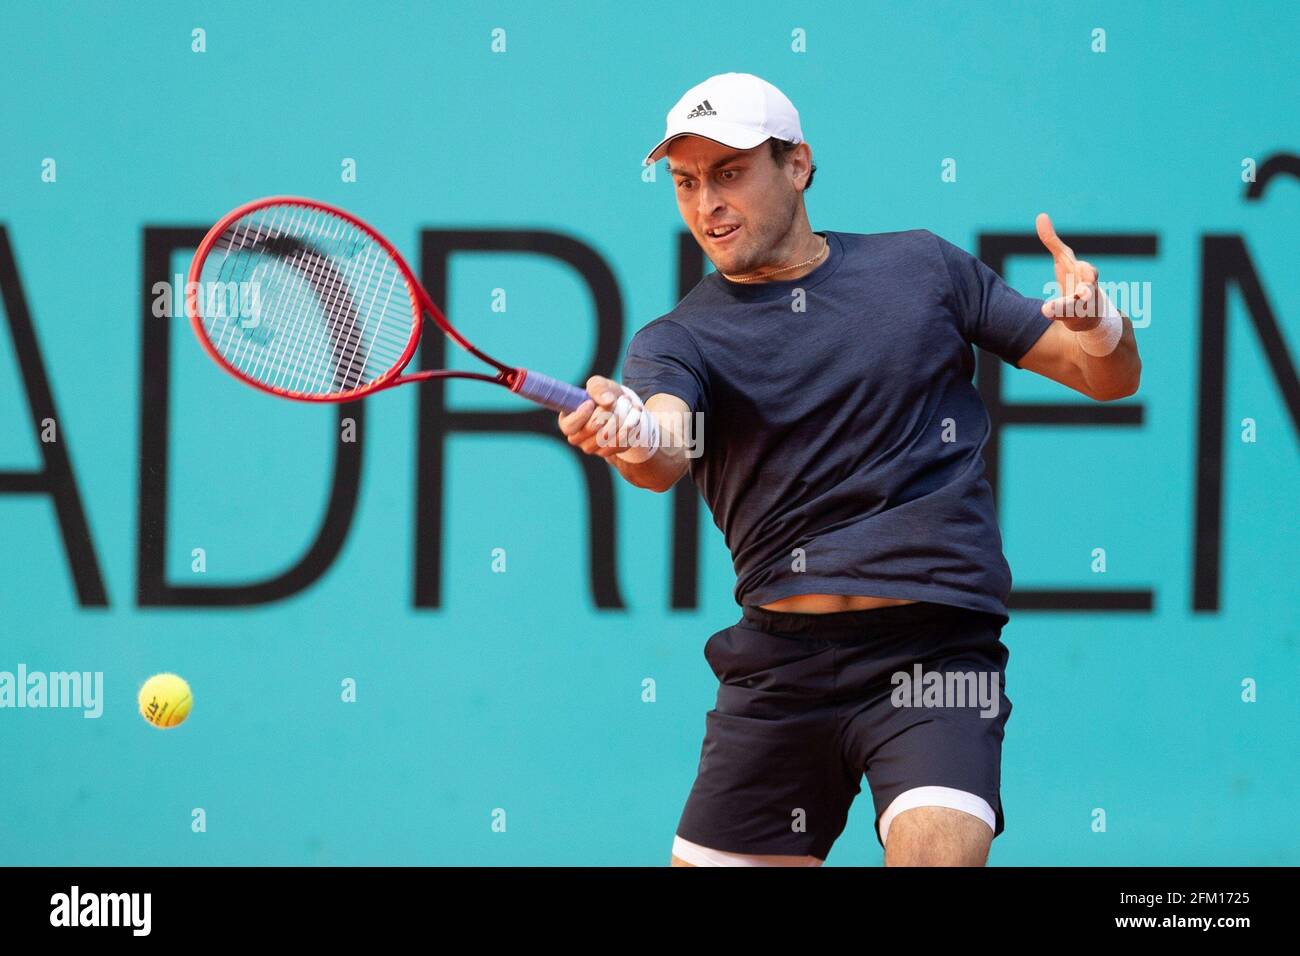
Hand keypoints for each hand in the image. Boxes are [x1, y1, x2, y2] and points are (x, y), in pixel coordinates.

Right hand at [557, 375, 653, 460]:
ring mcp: (592, 447)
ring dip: (622, 419)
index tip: (591, 403)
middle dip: (608, 412)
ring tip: (629, 406)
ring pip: (607, 438)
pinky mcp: (607, 452)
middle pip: (591, 430)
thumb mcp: (599, 384)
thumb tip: (607, 401)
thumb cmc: (605, 395)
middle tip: (619, 400)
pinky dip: (629, 430)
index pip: (569, 426)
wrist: (622, 408)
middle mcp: (577, 438)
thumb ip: (598, 388)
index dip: (580, 415)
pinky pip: (619, 444)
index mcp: (568, 421)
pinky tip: (633, 418)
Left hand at [1035, 212, 1109, 331]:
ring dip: (1067, 306)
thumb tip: (1041, 215)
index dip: (1084, 267)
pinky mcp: (1073, 318)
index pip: (1083, 268)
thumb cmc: (1076, 280)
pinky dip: (1056, 312)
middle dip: (1087, 285)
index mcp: (1083, 274)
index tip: (1082, 267)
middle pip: (1089, 287)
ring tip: (1051, 308)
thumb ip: (1053, 241)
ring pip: (1075, 306)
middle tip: (1085, 286)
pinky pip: (1065, 316)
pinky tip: (1045, 311)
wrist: (1090, 311)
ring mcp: (1080, 306)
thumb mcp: (1064, 260)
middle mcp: (1086, 289)